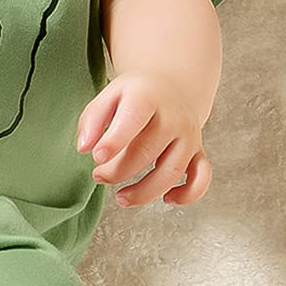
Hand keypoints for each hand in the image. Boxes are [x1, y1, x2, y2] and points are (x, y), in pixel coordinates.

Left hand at [76, 73, 210, 207]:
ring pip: (172, 172)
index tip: (96, 157)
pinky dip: (188, 194)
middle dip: (118, 171)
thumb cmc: (134, 96)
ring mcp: (189, 137)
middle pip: (147, 152)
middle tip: (98, 175)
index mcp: (148, 97)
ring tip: (121, 198)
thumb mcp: (109, 95)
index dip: (115, 140)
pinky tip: (166, 199)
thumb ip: (92, 120)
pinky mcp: (198, 153)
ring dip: (145, 192)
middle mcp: (174, 117)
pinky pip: (201, 178)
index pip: (134, 118)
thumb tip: (84, 148)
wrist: (172, 87)